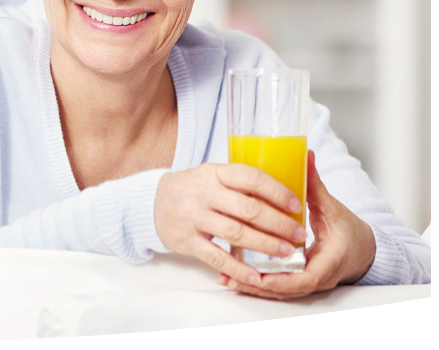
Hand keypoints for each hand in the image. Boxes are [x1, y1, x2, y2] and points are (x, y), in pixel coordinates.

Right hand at [155, 162, 306, 289]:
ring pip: (236, 233)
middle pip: (248, 209)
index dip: (277, 191)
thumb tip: (282, 195)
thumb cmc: (191, 189)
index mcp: (214, 173)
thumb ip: (238, 184)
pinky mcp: (186, 241)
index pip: (250, 178)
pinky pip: (217, 257)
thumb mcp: (211, 175)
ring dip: (265, 245)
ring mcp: (193, 218)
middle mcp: (203, 194)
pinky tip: (255, 275)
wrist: (151, 203)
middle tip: (298, 234)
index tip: (296, 204)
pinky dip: (238, 268)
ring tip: (285, 252)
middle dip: (278, 223)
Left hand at [219, 150, 376, 298]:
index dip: (281, 280)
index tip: (259, 275)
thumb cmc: (349, 230)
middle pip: (285, 289)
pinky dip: (256, 285)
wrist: (364, 250)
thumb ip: (315, 185)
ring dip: (252, 287)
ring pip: (278, 292)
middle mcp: (318, 277)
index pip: (306, 279)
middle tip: (230, 277)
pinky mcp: (299, 281)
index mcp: (329, 261)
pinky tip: (233, 280)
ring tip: (225, 280)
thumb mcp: (332, 208)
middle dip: (257, 285)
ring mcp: (308, 282)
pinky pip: (277, 287)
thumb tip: (306, 155)